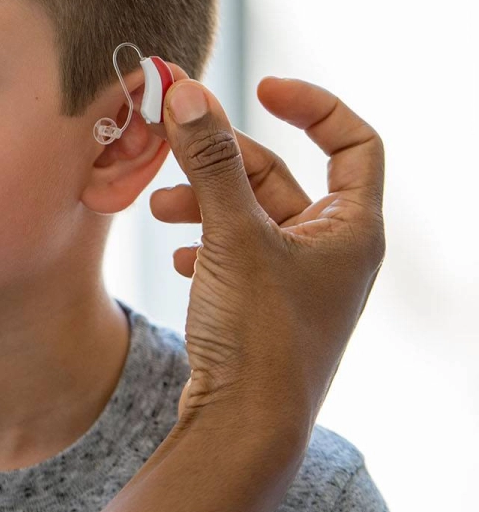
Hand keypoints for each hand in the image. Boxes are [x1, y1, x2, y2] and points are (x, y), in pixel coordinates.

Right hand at [101, 73, 384, 511]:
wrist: (243, 424)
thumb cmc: (259, 334)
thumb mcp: (231, 234)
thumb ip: (208, 160)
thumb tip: (187, 90)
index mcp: (351, 228)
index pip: (353, 142)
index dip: (312, 105)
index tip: (260, 87)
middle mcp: (332, 250)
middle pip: (279, 175)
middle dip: (221, 161)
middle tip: (173, 143)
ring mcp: (297, 279)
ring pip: (247, 213)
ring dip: (201, 200)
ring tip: (159, 209)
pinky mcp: (262, 304)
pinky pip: (232, 251)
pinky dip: (202, 242)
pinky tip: (177, 256)